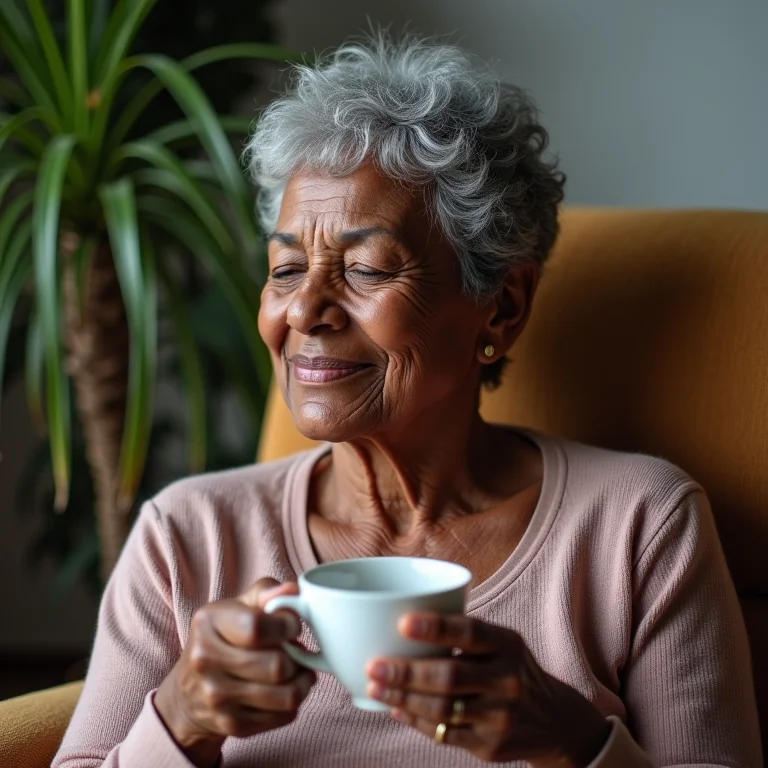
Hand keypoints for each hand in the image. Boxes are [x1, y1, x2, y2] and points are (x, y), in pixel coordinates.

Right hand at [155, 579, 314, 767]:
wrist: (188, 692)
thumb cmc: (222, 639)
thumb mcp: (237, 606)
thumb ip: (266, 592)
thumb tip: (292, 591)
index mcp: (208, 623)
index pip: (258, 627)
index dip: (286, 625)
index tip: (292, 626)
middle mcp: (206, 661)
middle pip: (277, 665)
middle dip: (297, 656)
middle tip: (296, 651)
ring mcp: (217, 697)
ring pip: (287, 695)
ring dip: (302, 681)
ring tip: (298, 670)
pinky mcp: (231, 725)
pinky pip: (283, 716)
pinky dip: (292, 703)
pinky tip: (283, 690)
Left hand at [366, 614, 610, 766]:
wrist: (552, 719)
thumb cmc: (510, 668)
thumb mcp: (501, 642)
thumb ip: (463, 635)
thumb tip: (402, 626)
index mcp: (508, 644)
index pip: (470, 632)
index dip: (435, 628)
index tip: (402, 623)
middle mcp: (508, 681)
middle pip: (449, 676)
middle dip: (405, 671)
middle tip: (374, 665)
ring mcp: (500, 717)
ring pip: (441, 709)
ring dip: (402, 698)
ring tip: (375, 687)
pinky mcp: (490, 747)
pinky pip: (443, 734)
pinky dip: (415, 721)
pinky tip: (395, 709)